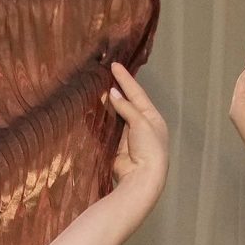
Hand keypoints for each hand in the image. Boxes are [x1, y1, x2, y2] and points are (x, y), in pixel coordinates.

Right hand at [106, 62, 168, 201]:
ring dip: (106, 105)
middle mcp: (141, 125)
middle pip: (126, 104)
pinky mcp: (116, 147)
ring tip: (94, 89)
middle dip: (115, 90)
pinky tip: (91, 111)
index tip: (114, 65)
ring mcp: (128, 137)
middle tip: (102, 75)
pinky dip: (99, 121)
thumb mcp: (141, 123)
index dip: (126, 79)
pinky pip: (106, 130)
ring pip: (115, 116)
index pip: (137, 93)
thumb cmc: (149, 149)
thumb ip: (127, 108)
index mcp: (152, 118)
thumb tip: (112, 94)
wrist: (142, 178)